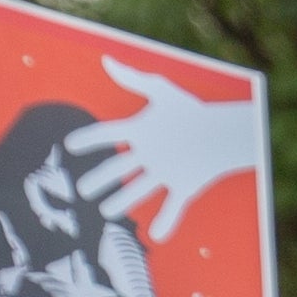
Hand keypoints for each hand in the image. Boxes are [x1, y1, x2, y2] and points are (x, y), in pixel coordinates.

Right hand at [65, 63, 267, 240]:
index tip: (71, 145)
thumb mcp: (163, 92)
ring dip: (124, 201)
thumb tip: (108, 60)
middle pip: (119, 168)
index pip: (109, 134)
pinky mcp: (185, 187)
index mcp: (142, 131)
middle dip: (101, 179)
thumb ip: (134, 79)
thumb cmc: (193, 110)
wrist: (225, 131)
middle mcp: (150, 154)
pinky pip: (173, 207)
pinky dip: (166, 222)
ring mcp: (166, 171)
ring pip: (140, 189)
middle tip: (82, 189)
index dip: (90, 139)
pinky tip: (156, 236)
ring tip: (107, 212)